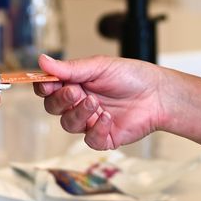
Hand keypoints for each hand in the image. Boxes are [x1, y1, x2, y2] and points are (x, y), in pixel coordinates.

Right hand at [34, 53, 168, 149]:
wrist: (158, 94)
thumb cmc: (131, 76)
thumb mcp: (99, 66)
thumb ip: (70, 68)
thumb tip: (42, 60)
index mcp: (75, 83)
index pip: (48, 88)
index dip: (44, 87)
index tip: (48, 83)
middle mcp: (79, 103)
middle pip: (53, 107)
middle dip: (61, 100)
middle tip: (75, 91)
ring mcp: (90, 121)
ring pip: (68, 124)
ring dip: (79, 113)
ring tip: (96, 102)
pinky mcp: (104, 137)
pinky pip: (90, 140)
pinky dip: (97, 129)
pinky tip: (108, 118)